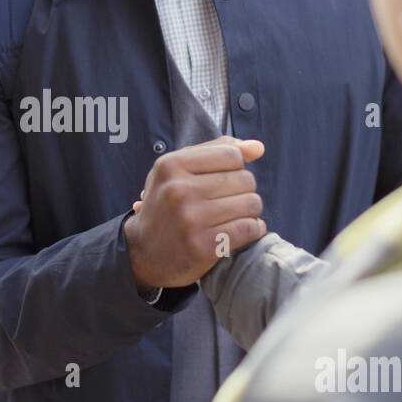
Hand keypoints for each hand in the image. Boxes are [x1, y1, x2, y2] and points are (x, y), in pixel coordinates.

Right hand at [124, 137, 265, 293]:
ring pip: (251, 204)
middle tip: (230, 201)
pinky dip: (253, 229)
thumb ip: (217, 151)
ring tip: (236, 215)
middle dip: (244, 190)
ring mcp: (190, 219)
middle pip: (245, 179)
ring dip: (251, 211)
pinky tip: (242, 230)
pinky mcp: (203, 246)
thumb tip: (258, 148)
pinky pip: (249, 229)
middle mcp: (178, 190)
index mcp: (171, 165)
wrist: (143, 253)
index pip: (231, 154)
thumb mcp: (179, 170)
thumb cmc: (167, 205)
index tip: (225, 180)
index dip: (236, 167)